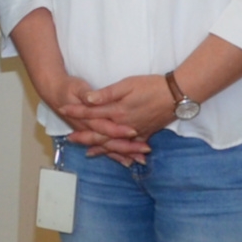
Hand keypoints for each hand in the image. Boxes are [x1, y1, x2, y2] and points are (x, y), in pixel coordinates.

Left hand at [58, 74, 174, 162]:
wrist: (178, 95)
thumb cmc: (152, 86)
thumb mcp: (127, 84)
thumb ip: (106, 94)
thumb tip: (87, 99)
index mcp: (117, 110)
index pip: (91, 113)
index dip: (76, 111)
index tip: (62, 109)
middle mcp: (125, 124)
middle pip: (100, 134)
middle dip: (85, 136)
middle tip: (70, 139)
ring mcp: (136, 131)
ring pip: (115, 143)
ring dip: (101, 148)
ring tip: (89, 152)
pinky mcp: (147, 133)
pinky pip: (132, 146)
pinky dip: (123, 153)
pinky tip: (120, 157)